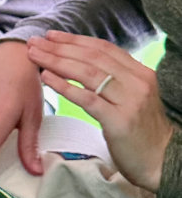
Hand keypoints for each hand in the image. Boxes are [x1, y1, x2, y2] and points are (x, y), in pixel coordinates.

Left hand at [26, 32, 173, 192]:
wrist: (162, 161)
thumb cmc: (141, 132)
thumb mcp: (132, 98)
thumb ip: (116, 80)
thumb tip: (85, 63)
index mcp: (141, 73)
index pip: (104, 48)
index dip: (75, 40)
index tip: (51, 35)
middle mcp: (137, 82)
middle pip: (92, 57)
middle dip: (60, 47)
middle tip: (34, 42)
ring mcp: (130, 101)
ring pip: (88, 73)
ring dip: (57, 61)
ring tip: (34, 56)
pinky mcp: (119, 121)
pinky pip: (88, 99)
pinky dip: (65, 86)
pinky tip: (47, 78)